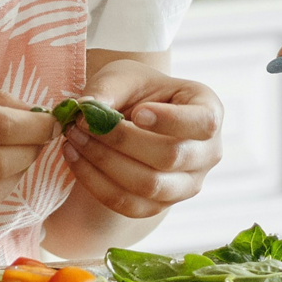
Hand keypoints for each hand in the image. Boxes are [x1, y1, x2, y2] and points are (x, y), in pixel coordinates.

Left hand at [63, 59, 222, 219]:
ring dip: (104, 163)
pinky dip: (96, 183)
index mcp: (208, 111)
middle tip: (82, 123)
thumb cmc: (136, 91)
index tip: (137, 113)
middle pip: (171, 157)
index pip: (203, 122)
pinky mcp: (161, 205)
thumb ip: (107, 89)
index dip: (171, 121)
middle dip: (121, 141)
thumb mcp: (123, 76)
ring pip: (150, 185)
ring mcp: (187, 184)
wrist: (131, 116)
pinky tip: (74, 158)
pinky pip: (129, 204)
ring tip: (73, 138)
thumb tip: (85, 110)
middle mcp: (207, 153)